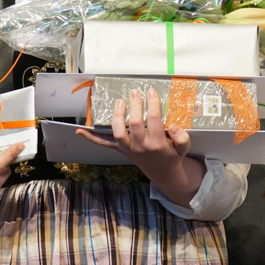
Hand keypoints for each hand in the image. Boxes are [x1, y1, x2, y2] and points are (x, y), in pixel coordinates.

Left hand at [75, 89, 203, 203]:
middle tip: (135, 92)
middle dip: (134, 106)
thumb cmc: (172, 155)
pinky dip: (91, 138)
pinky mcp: (120, 149)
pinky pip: (104, 144)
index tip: (151, 92)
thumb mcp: (184, 148)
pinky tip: (79, 131)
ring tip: (120, 102)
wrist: (162, 172)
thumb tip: (172, 125)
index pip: (154, 119)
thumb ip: (181, 137)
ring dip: (116, 116)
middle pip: (134, 123)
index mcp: (157, 144)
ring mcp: (128, 148)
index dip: (152, 104)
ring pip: (118, 132)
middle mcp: (140, 146)